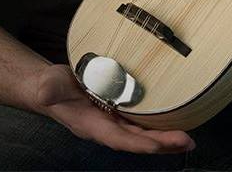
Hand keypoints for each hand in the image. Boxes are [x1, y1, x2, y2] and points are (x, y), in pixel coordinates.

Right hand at [33, 63, 195, 154]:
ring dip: (163, 138)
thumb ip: (49, 90)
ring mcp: (113, 120)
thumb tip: (45, 92)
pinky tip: (172, 121)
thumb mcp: (49, 86)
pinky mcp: (118, 110)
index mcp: (92, 126)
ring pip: (142, 133)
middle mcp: (106, 127)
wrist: (51, 88)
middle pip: (138, 140)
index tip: (158, 145)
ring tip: (186, 139)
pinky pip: (140, 122)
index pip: (119, 139)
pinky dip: (156, 124)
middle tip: (187, 142)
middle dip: (162, 143)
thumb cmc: (50, 88)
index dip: (139, 143)